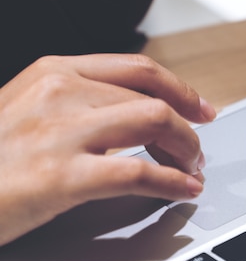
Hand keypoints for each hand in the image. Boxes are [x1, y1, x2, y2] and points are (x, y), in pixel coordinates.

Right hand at [0, 54, 215, 244]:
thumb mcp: (29, 109)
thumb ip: (79, 102)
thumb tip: (137, 113)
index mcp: (55, 71)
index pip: (140, 69)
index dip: (182, 89)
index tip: (201, 108)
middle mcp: (60, 91)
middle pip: (155, 100)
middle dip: (188, 129)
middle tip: (197, 152)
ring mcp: (60, 131)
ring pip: (156, 125)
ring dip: (186, 151)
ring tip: (192, 171)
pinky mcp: (62, 175)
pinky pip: (140, 173)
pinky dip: (173, 183)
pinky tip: (183, 191)